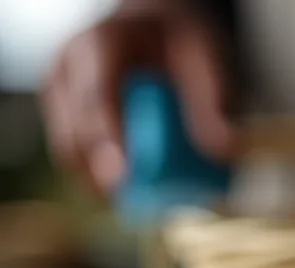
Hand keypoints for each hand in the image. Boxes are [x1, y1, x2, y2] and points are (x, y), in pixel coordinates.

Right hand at [41, 1, 234, 195]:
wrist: (155, 28)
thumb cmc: (182, 41)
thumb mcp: (209, 56)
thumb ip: (217, 99)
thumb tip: (227, 150)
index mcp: (102, 43)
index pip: (97, 97)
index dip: (107, 140)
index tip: (121, 179)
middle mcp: (69, 68)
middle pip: (74, 133)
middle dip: (101, 174)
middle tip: (135, 208)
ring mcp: (61, 95)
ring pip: (70, 152)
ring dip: (104, 183)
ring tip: (143, 207)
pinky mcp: (66, 118)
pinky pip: (80, 158)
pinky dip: (107, 178)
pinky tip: (137, 195)